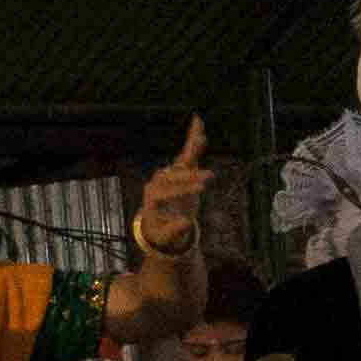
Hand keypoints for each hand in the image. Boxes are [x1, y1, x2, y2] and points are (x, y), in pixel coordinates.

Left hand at [131, 117, 217, 256]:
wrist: (159, 227)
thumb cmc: (161, 233)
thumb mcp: (165, 237)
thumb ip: (174, 231)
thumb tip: (185, 222)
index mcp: (152, 195)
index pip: (169, 189)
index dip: (185, 188)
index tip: (200, 188)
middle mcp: (159, 181)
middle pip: (176, 175)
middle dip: (192, 176)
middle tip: (209, 178)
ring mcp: (169, 174)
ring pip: (181, 160)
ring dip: (191, 148)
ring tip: (201, 136)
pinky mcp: (180, 171)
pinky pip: (188, 154)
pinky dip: (193, 140)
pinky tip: (198, 123)